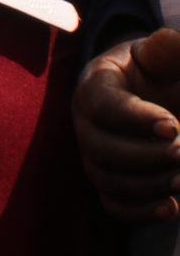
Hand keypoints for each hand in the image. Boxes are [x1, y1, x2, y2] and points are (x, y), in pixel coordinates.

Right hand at [74, 28, 179, 222]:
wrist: (153, 94)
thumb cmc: (159, 71)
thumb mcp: (163, 55)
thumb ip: (168, 49)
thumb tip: (167, 43)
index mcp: (95, 85)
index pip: (105, 105)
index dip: (136, 119)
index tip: (173, 126)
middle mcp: (85, 122)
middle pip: (100, 147)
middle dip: (147, 156)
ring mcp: (92, 155)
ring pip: (107, 179)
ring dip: (148, 184)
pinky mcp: (106, 181)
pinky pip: (113, 205)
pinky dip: (140, 212)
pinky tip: (172, 207)